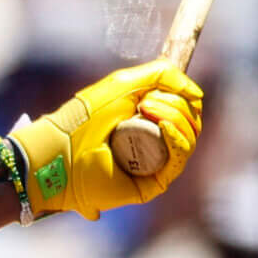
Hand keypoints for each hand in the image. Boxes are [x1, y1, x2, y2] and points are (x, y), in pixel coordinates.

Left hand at [9, 59, 203, 219]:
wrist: (60, 149)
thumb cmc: (85, 117)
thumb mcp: (124, 83)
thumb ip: (161, 74)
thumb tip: (197, 94)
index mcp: (148, 120)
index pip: (184, 105)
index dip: (181, 94)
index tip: (157, 89)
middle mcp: (155, 142)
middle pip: (190, 120)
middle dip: (175, 103)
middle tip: (146, 102)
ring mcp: (155, 163)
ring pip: (189, 137)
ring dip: (175, 116)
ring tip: (147, 109)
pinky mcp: (153, 182)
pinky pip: (179, 158)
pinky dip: (179, 139)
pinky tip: (166, 127)